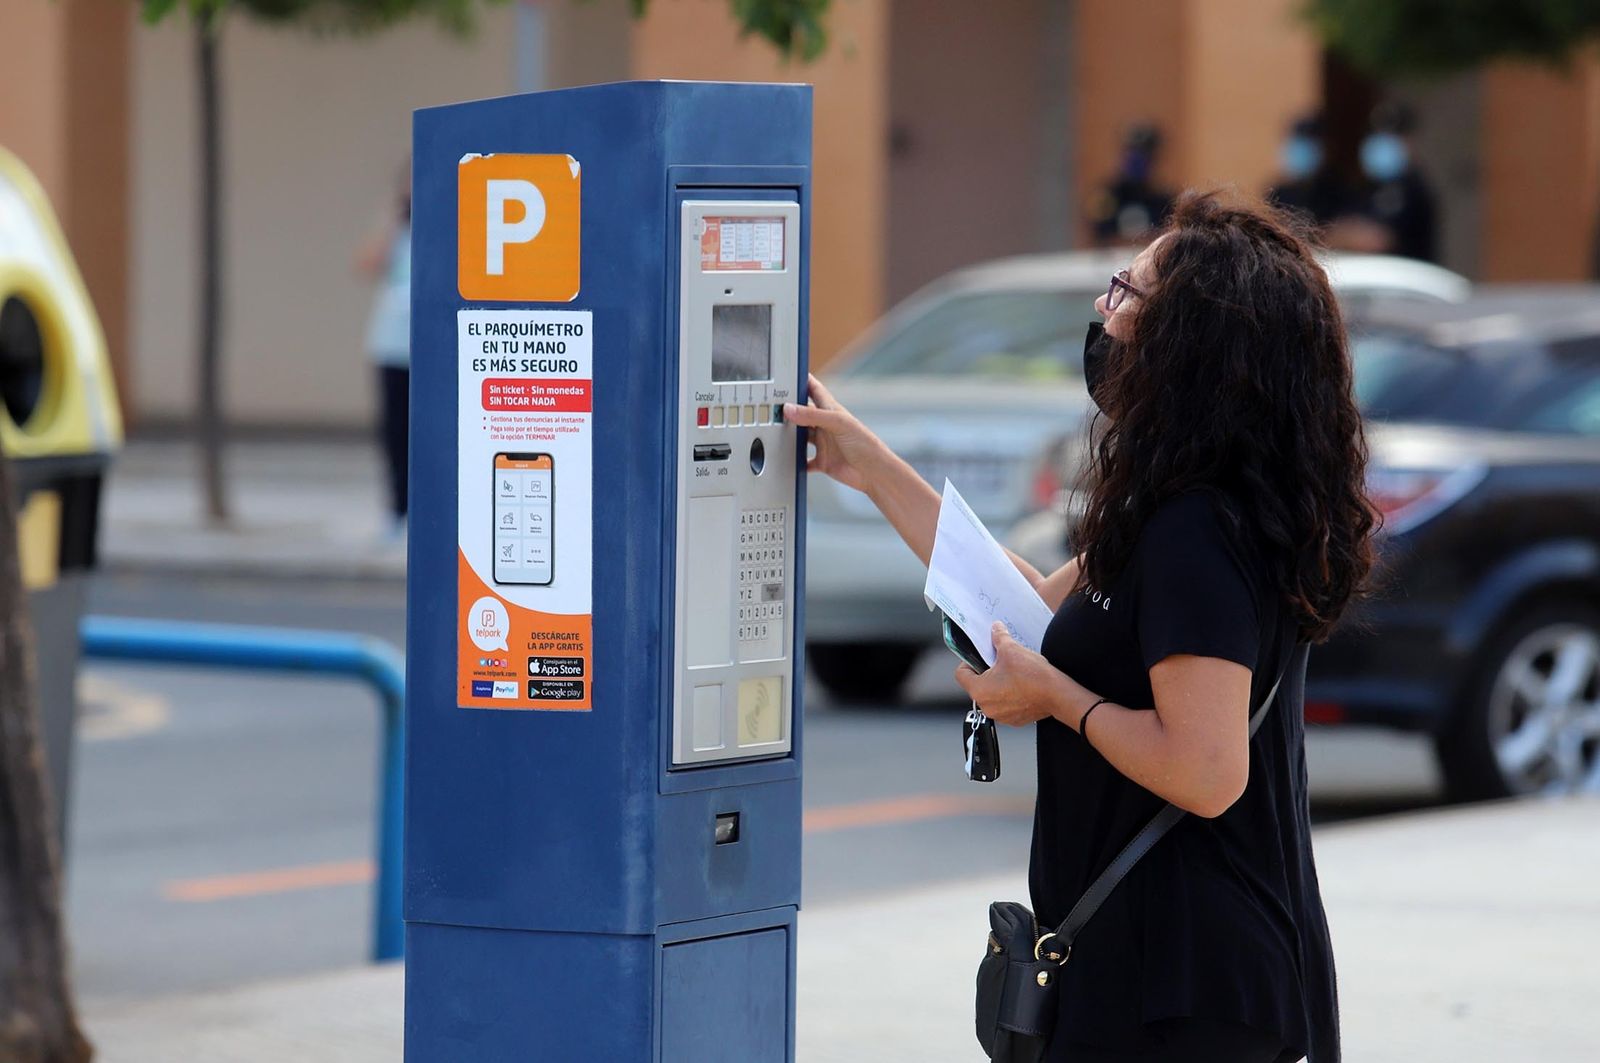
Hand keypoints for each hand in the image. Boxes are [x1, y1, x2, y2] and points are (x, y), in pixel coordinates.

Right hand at [781, 374, 884, 495]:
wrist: (873, 472)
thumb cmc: (864, 444)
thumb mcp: (837, 424)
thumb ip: (812, 416)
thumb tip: (789, 408)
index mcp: (831, 410)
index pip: (814, 390)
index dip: (803, 380)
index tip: (788, 374)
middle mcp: (825, 426)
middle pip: (803, 414)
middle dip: (789, 410)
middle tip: (772, 406)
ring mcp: (824, 444)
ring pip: (801, 436)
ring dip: (790, 435)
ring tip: (774, 432)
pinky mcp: (822, 461)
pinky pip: (804, 461)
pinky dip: (796, 461)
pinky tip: (788, 460)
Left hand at [954, 622, 1076, 727]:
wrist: (1058, 695)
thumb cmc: (1033, 676)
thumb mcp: (1011, 649)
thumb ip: (998, 638)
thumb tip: (996, 629)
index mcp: (979, 690)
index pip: (961, 674)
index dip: (968, 661)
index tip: (978, 656)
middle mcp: (987, 706)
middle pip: (977, 685)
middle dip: (986, 672)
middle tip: (999, 662)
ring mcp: (1001, 715)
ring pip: (992, 695)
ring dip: (998, 684)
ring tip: (1012, 674)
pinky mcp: (1014, 719)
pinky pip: (1005, 704)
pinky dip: (1010, 695)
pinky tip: (1022, 685)